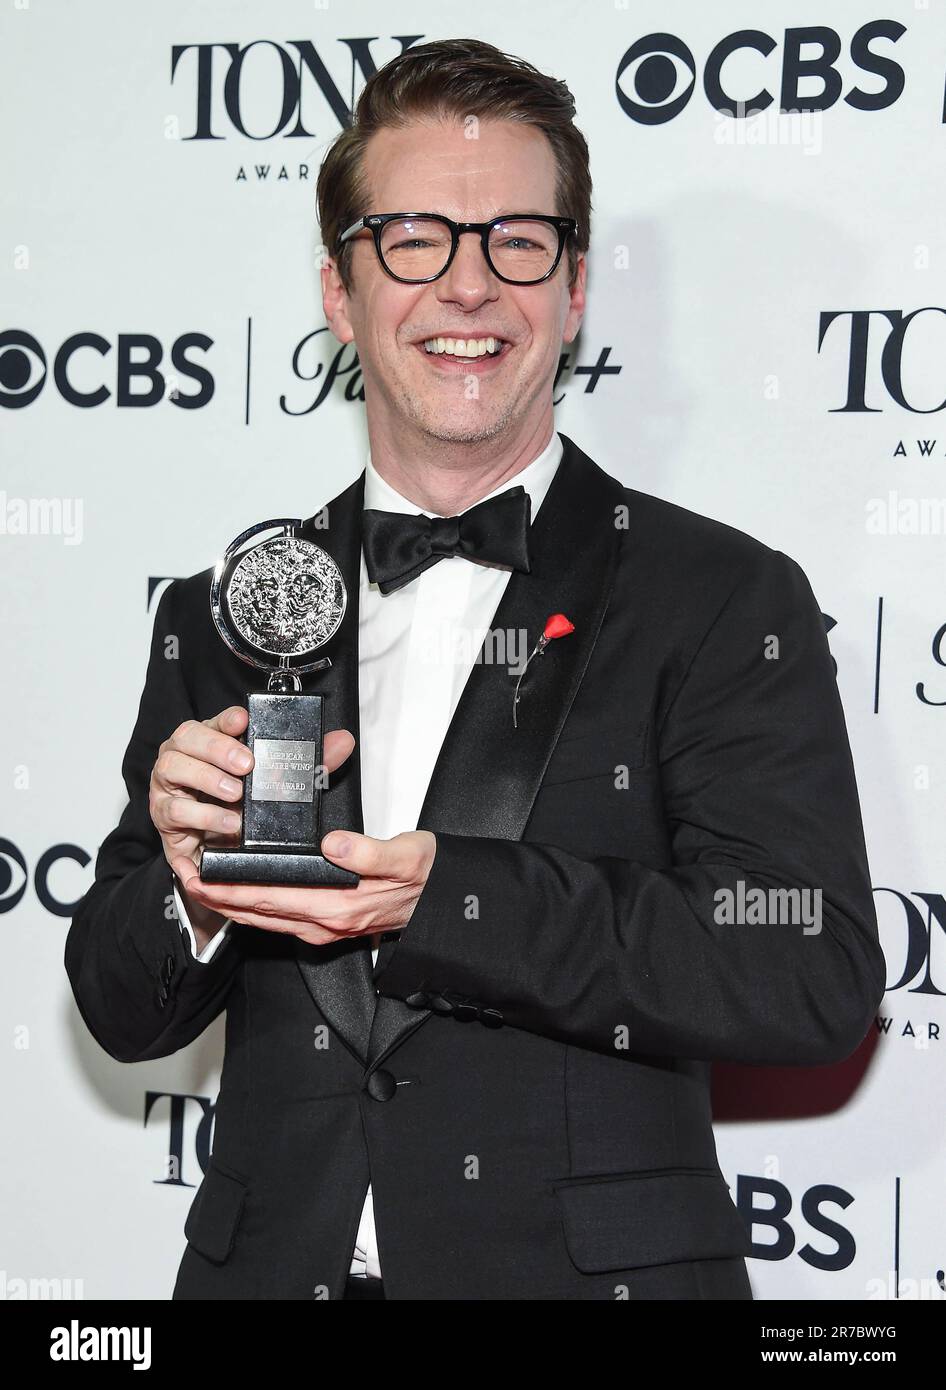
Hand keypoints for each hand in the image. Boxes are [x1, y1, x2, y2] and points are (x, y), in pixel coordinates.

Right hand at [150, 705, 355, 886]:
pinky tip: (227, 823)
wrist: (217, 855)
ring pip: (172, 767)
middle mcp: (183, 757)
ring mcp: (168, 786)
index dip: (226, 719)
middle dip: (216, 747)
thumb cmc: (241, 809)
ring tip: (236, 795)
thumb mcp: (277, 785)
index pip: (214, 720)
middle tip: (246, 764)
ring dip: (206, 779)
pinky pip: (174, 811)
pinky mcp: (163, 817)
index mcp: (209, 742)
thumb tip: (342, 741)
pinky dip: (202, 816)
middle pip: (186, 737)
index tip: (244, 721)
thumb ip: (308, 761)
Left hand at [177, 828, 437, 947]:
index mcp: (337, 906)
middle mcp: (326, 923)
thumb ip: (369, 851)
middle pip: (259, 912)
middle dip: (220, 898)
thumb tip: (333, 844)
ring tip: (203, 889)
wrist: (445, 903)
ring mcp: (326, 928)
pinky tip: (245, 900)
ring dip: (233, 906)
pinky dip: (256, 910)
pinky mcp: (331, 925)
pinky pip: (282, 920)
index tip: (200, 876)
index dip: (231, 888)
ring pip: (267, 919)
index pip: (269, 897)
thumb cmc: (426, 877)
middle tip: (186, 880)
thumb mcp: (406, 855)